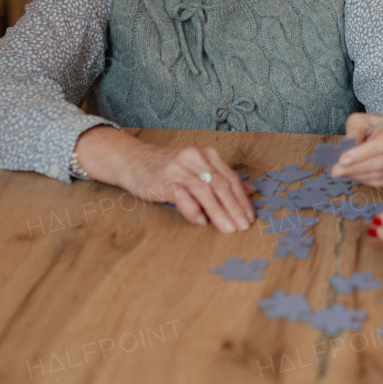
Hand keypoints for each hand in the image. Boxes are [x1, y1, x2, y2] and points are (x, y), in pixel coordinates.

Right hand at [74, 126, 254, 232]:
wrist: (133, 160)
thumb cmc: (169, 168)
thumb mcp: (198, 169)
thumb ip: (222, 178)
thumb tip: (249, 190)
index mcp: (207, 155)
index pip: (230, 179)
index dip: (242, 200)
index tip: (250, 217)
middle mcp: (195, 158)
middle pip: (221, 185)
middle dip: (234, 208)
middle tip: (243, 227)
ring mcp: (178, 168)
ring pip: (204, 191)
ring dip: (218, 212)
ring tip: (227, 228)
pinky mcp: (162, 180)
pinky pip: (182, 196)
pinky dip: (193, 210)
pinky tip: (201, 222)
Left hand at [331, 111, 382, 187]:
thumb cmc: (380, 125)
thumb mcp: (363, 121)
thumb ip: (353, 133)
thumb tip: (343, 154)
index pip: (381, 144)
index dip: (360, 155)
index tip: (341, 161)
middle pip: (382, 162)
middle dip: (356, 168)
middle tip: (337, 171)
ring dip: (361, 176)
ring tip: (346, 173)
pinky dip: (371, 182)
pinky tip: (361, 176)